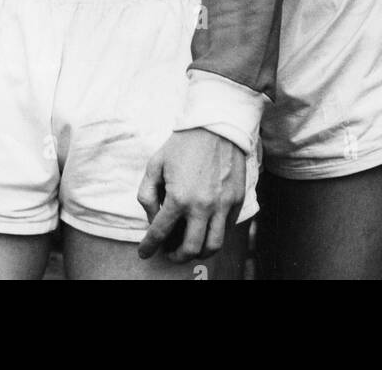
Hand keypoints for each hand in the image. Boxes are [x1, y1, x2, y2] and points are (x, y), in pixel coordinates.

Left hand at [137, 130, 244, 263]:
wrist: (216, 125)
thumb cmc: (183, 144)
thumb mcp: (155, 164)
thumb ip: (147, 194)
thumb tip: (152, 218)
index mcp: (178, 198)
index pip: (160, 233)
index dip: (149, 246)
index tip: (144, 253)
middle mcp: (202, 207)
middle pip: (190, 249)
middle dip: (176, 256)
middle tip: (169, 252)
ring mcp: (223, 205)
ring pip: (213, 246)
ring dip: (199, 253)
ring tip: (189, 247)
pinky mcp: (237, 200)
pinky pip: (227, 229)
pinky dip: (215, 236)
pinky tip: (204, 229)